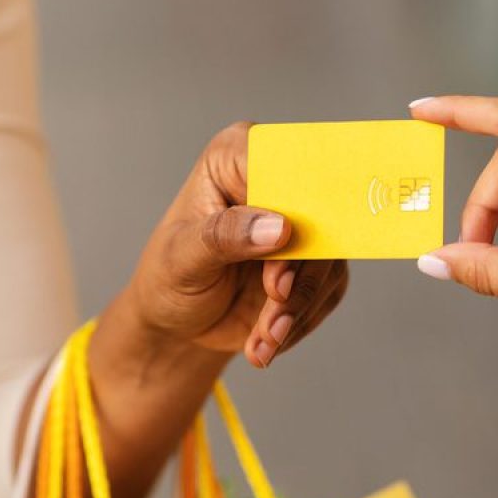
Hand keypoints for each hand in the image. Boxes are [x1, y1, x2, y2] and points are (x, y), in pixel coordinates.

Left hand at [122, 122, 348, 367]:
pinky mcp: (314, 264)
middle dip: (299, 268)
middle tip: (276, 301)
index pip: (282, 162)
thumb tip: (280, 228)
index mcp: (236, 157)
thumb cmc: (168, 279)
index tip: (288, 239)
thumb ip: (225, 236)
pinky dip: (300, 320)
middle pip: (317, 214)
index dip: (293, 199)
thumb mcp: (182, 258)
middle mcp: (275, 183)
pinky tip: (267, 340)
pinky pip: (328, 290)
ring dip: (298, 305)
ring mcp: (300, 225)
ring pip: (328, 258)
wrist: (177, 326)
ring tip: (263, 339)